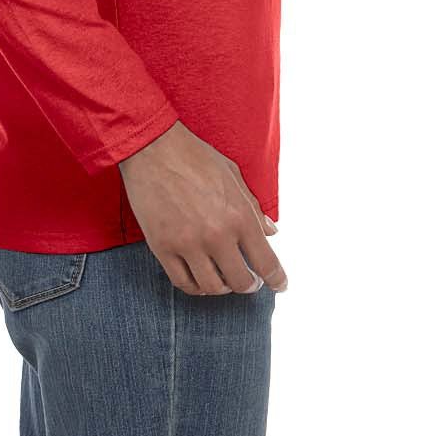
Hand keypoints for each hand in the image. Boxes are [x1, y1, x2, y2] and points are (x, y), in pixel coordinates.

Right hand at [118, 119, 287, 296]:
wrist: (153, 147)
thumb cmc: (195, 156)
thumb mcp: (233, 175)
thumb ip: (253, 207)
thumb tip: (271, 232)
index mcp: (240, 215)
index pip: (266, 262)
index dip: (277, 279)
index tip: (281, 285)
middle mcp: (217, 235)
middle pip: (240, 281)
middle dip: (249, 285)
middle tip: (250, 281)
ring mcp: (188, 244)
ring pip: (212, 287)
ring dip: (222, 287)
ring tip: (224, 280)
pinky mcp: (162, 247)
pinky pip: (183, 282)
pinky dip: (196, 286)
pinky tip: (200, 279)